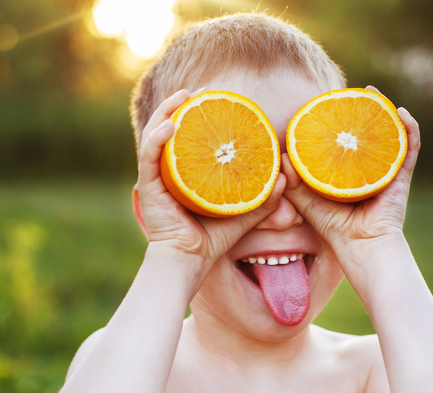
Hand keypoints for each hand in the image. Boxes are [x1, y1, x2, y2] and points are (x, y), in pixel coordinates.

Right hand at [134, 89, 284, 272]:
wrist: (189, 262)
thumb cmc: (211, 240)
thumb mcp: (242, 215)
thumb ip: (262, 198)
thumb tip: (284, 179)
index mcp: (184, 172)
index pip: (187, 136)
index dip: (197, 114)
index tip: (217, 98)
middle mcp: (166, 170)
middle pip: (168, 128)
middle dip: (182, 104)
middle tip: (203, 90)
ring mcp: (155, 177)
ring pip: (155, 135)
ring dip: (167, 111)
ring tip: (185, 96)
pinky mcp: (148, 188)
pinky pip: (149, 157)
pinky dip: (157, 139)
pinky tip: (170, 125)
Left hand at [283, 87, 420, 257]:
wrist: (362, 249)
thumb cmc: (336, 230)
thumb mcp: (308, 202)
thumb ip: (293, 183)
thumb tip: (279, 157)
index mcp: (349, 173)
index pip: (345, 143)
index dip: (339, 123)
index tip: (327, 104)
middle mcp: (369, 169)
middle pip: (367, 134)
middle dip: (362, 111)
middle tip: (352, 92)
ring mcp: (387, 171)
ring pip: (389, 135)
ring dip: (384, 112)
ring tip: (373, 93)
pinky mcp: (402, 177)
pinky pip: (409, 148)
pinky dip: (409, 130)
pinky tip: (402, 113)